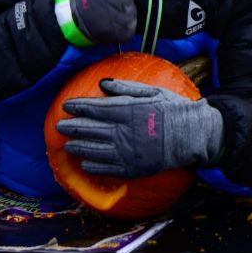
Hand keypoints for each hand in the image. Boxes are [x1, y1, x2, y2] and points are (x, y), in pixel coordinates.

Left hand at [57, 79, 223, 177]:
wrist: (191, 136)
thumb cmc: (173, 110)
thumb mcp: (152, 92)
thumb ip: (126, 88)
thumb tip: (102, 84)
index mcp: (127, 111)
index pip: (94, 108)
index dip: (78, 107)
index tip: (67, 106)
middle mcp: (122, 132)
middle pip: (89, 129)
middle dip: (71, 127)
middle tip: (60, 126)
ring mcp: (125, 153)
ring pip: (92, 150)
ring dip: (77, 147)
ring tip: (68, 145)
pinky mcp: (130, 168)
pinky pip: (105, 168)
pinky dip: (92, 165)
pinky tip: (85, 163)